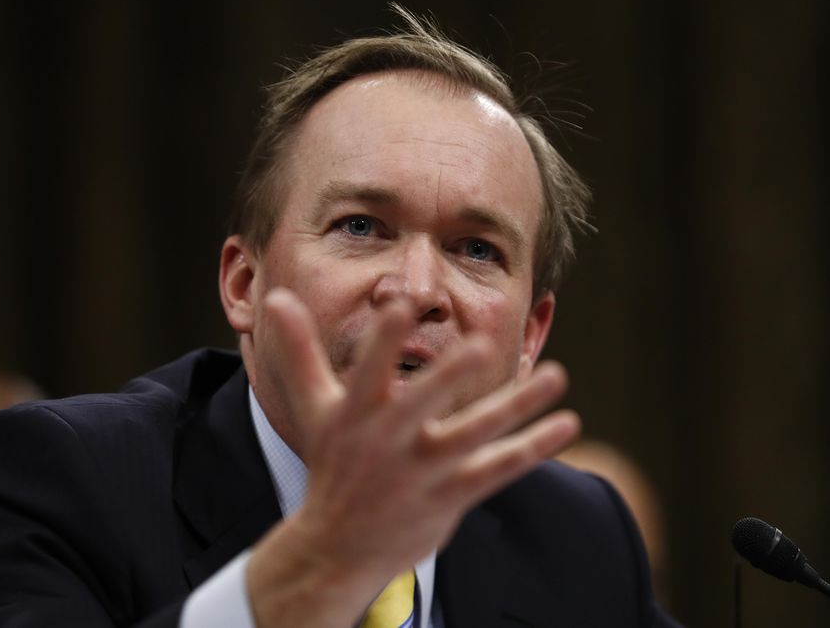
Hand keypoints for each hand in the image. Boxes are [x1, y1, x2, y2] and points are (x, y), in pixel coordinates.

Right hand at [247, 288, 579, 626]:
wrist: (339, 546)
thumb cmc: (333, 463)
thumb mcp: (314, 408)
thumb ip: (302, 351)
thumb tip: (278, 297)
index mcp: (356, 416)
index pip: (368, 372)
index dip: (382, 339)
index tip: (400, 304)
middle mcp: (389, 443)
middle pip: (421, 404)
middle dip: (448, 377)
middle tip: (480, 346)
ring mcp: (423, 472)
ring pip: (476, 435)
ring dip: (517, 407)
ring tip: (557, 377)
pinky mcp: (452, 495)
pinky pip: (499, 469)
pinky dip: (533, 448)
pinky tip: (565, 425)